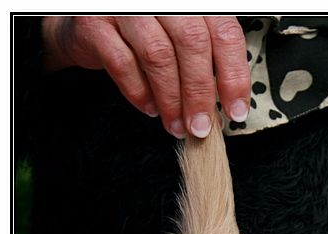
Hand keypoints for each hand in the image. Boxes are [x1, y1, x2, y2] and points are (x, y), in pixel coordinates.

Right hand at [41, 16, 250, 137]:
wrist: (92, 23)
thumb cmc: (148, 34)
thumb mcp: (183, 39)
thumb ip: (208, 62)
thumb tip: (227, 107)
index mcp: (195, 1)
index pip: (225, 33)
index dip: (234, 75)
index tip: (235, 111)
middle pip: (193, 43)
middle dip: (200, 93)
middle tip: (201, 127)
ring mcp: (127, 7)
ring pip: (158, 55)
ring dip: (171, 99)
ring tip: (176, 125)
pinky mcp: (95, 23)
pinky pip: (123, 63)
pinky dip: (139, 93)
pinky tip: (150, 108)